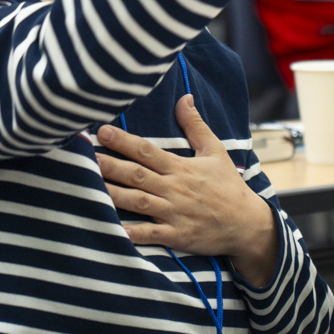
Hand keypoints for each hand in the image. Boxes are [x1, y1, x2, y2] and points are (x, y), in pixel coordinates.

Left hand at [96, 94, 278, 286]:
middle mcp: (174, 188)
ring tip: (87, 187)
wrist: (248, 224)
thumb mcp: (215, 151)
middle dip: (110, 165)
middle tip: (85, 156)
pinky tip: (113, 229)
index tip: (101, 130)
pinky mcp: (177, 235)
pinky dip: (133, 233)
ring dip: (113, 194)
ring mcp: (174, 213)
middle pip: (137, 175)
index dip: (123, 141)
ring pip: (138, 202)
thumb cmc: (228, 186)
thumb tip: (184, 98)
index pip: (147, 151)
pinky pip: (151, 235)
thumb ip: (195, 125)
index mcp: (180, 167)